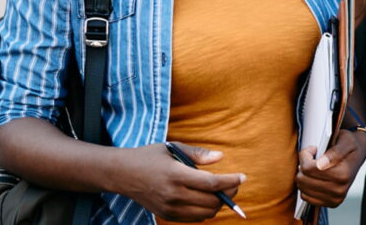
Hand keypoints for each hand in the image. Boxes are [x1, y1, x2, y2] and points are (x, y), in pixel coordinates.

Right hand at [113, 142, 242, 221]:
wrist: (122, 174)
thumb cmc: (149, 157)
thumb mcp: (173, 148)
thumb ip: (198, 154)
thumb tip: (221, 157)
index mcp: (176, 175)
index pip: (212, 183)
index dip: (231, 181)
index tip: (243, 177)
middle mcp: (174, 194)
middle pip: (212, 201)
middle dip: (228, 193)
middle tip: (234, 184)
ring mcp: (170, 208)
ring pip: (206, 213)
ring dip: (218, 204)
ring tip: (221, 192)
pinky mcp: (167, 215)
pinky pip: (195, 219)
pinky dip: (206, 211)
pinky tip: (207, 199)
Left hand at [295, 128, 365, 207]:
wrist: (357, 155)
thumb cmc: (350, 146)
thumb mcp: (345, 141)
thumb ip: (334, 152)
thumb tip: (320, 165)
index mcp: (343, 175)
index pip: (308, 168)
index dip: (306, 155)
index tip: (313, 149)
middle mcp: (340, 190)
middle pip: (303, 179)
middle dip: (303, 166)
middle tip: (313, 158)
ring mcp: (335, 199)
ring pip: (302, 188)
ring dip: (304, 176)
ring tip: (314, 168)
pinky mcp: (330, 203)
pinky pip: (306, 197)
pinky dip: (306, 186)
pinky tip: (314, 178)